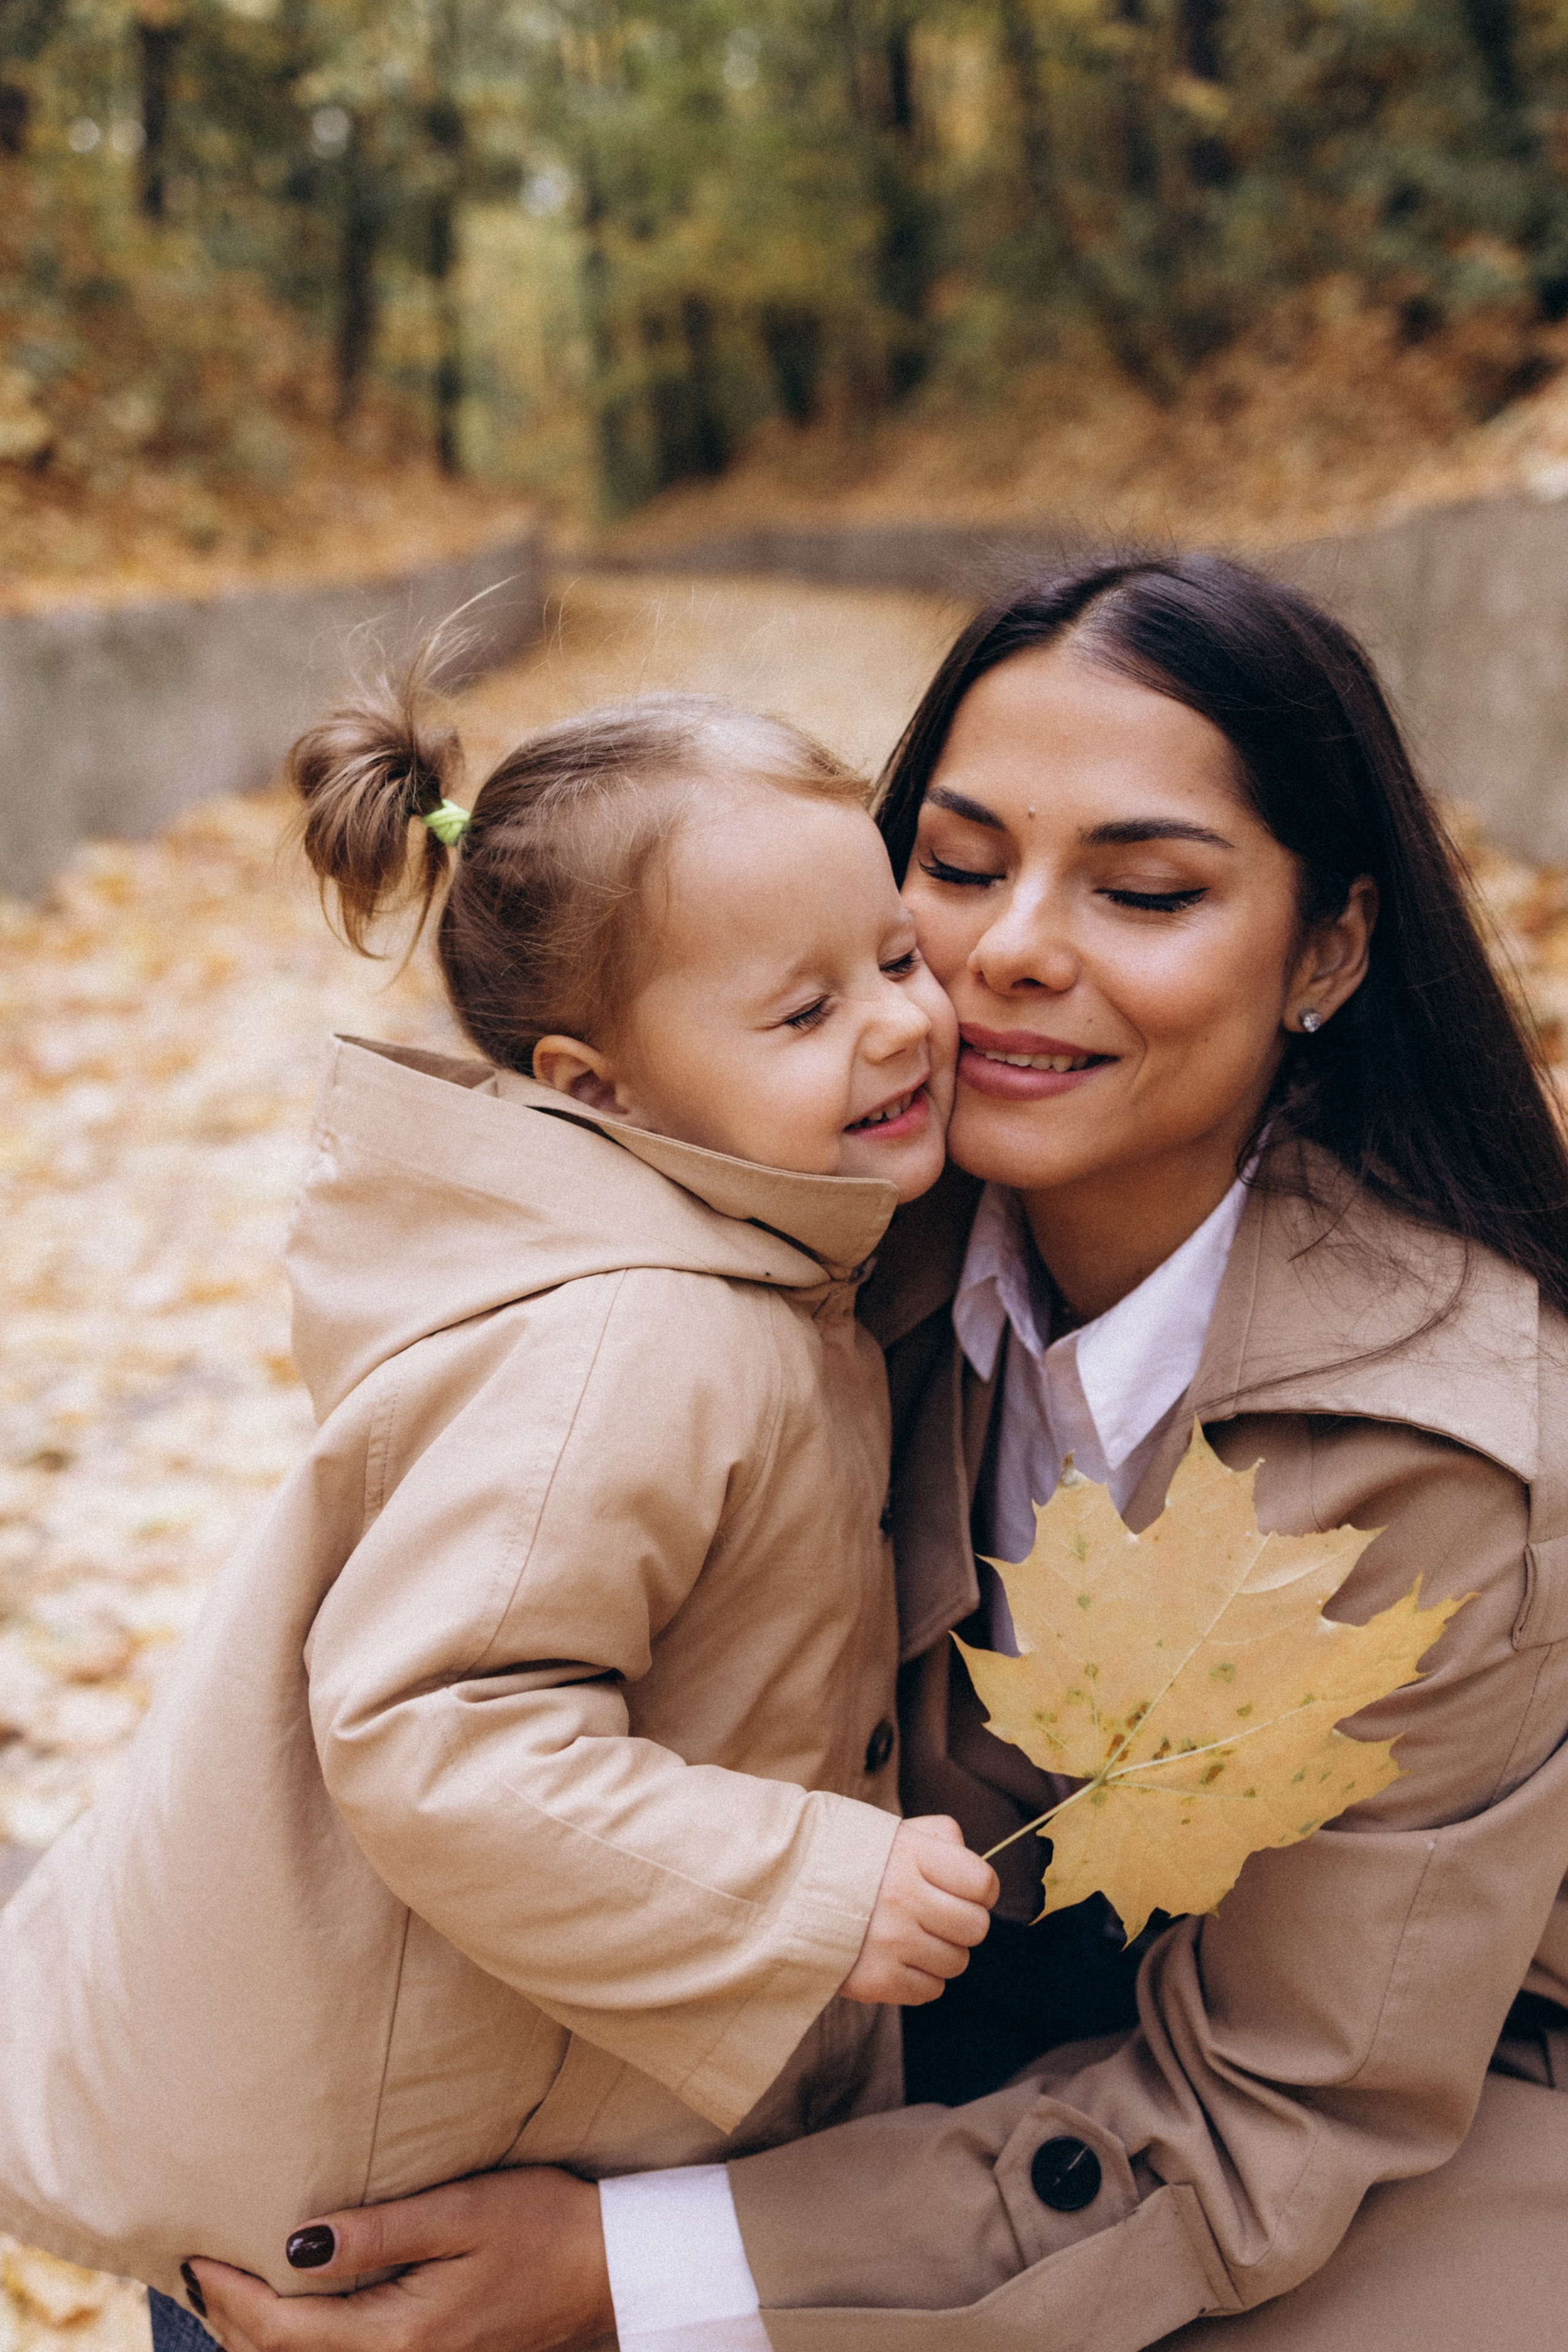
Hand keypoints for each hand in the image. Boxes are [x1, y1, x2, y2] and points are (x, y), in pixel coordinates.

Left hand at [185, 2168, 611, 2351]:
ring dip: (258, 2339)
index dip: (228, 2295)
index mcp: (399, 2336)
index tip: (193, 2253)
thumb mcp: (463, 2213)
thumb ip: (380, 2231)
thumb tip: (297, 2242)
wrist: (610, 2273)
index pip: (281, 2330)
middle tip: (195, 2268)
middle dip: (229, 2319)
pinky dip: (300, 2348)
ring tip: (226, 2291)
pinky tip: (292, 2317)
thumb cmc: (545, 2227)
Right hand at [839, 1814, 997, 2005]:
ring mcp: (889, 1942)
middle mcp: (903, 1896)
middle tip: (934, 1916)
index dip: (979, 1890)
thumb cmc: (856, 1859)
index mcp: (912, 1853)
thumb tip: (978, 1881)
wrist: (788, 1890)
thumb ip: (945, 1842)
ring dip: (941, 1953)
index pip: (983, 1883)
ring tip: (911, 1935)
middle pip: (976, 1928)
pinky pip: (930, 1990)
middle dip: (962, 1924)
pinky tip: (896, 1958)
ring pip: (956, 1963)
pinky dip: (919, 1978)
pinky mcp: (876, 1980)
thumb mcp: (899, 1832)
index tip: (959, 1890)